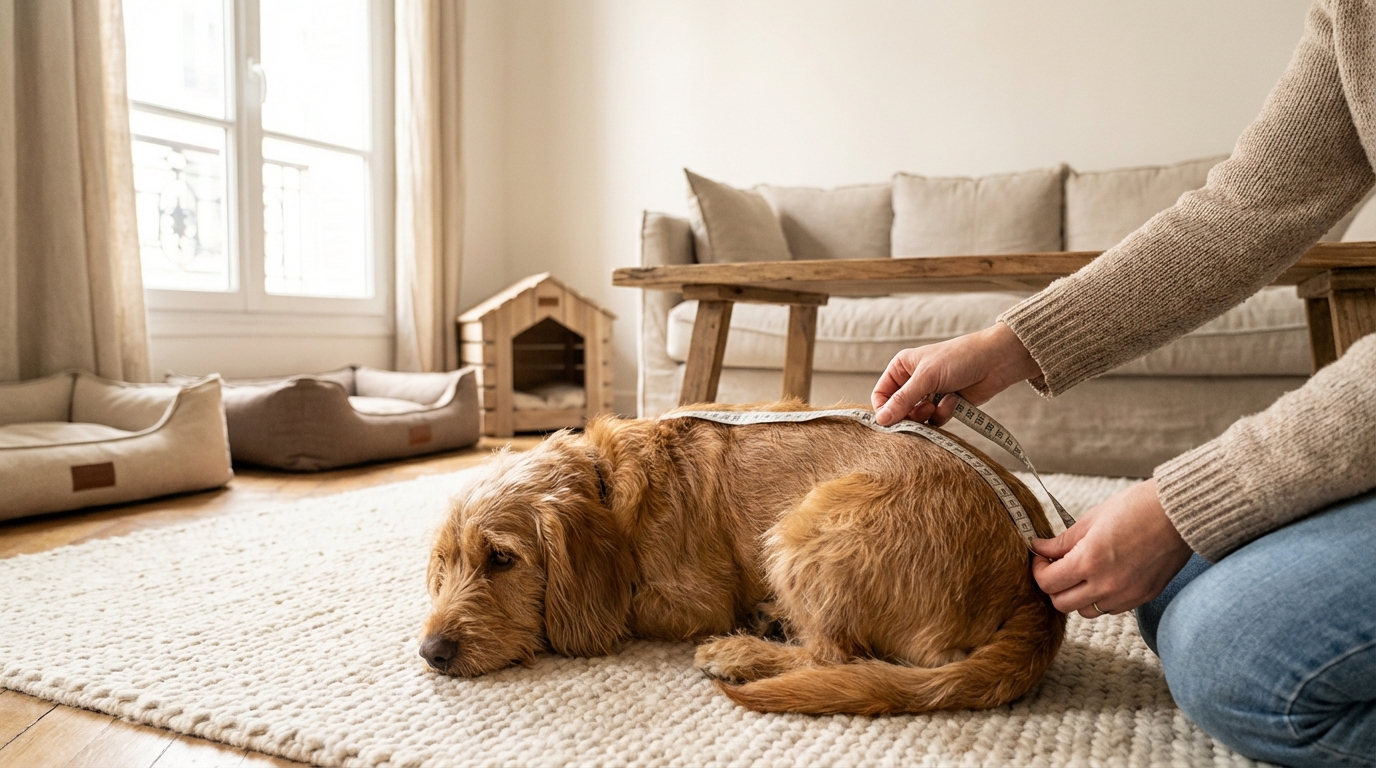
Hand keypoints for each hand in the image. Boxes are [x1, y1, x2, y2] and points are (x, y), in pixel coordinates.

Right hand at [871, 322, 1041, 425]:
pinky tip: (954, 401)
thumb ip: (902, 400)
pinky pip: (934, 420)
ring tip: (940, 403)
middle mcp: (913, 381)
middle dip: (910, 414)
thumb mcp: (926, 378)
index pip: (881, 394)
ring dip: (929, 415)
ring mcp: (929, 394)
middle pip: (898, 410)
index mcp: (901, 368)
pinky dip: (943, 414)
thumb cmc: (959, 359)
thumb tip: (881, 420)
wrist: (995, 362)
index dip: (884, 409)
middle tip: (924, 410)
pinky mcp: (945, 406)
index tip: (891, 420)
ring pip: (917, 418)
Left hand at [1031, 479, 1193, 617]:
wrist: (1179, 513)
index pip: (1047, 583)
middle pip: (1061, 604)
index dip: (1038, 571)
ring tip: (1081, 573)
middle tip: (1056, 568)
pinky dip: (1101, 598)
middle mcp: (1106, 585)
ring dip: (1077, 596)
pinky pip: (1111, 609)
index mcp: (1089, 561)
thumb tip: (1040, 548)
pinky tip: (1104, 577)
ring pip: (1086, 612)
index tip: (1042, 558)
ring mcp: (1126, 595)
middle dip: (1053, 586)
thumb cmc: (1136, 508)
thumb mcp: (1092, 519)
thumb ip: (1063, 541)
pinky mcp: (1143, 598)